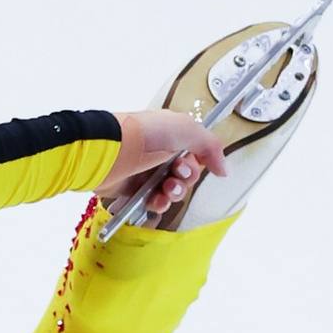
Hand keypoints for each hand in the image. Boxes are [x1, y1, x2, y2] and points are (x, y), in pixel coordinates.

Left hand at [107, 107, 229, 221]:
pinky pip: (154, 202)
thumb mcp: (186, 129)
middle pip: (186, 175)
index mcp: (172, 134)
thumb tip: (223, 168)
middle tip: (178, 173)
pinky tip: (156, 199)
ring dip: (174, 193)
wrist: (109, 152)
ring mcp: (146, 171)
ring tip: (166, 187)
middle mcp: (159, 153)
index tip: (197, 163)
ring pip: (172, 191)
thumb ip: (211, 146)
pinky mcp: (133, 189)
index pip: (196, 153)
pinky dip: (158, 203)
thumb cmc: (143, 134)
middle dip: (187, 178)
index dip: (200, 161)